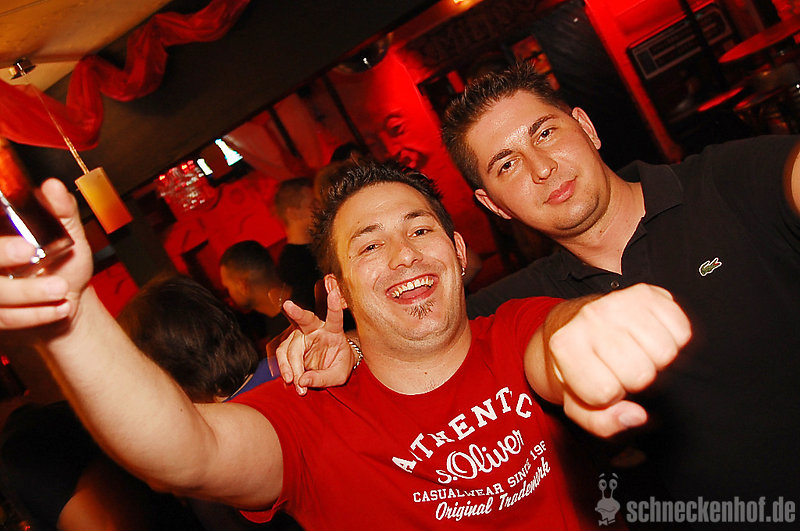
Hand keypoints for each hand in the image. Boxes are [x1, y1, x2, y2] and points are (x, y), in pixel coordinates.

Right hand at [0, 179, 92, 329]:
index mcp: (0, 232)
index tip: (22, 241)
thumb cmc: (63, 264)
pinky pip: (3, 317)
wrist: (67, 301)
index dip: (1, 242)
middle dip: (0, 252)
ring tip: (60, 289)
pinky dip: (32, 315)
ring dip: (27, 293)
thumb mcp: (69, 233)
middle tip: (29, 251)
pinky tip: (60, 307)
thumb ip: (61, 210)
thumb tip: (53, 186)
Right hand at [275, 290, 355, 394]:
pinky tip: (286, 379)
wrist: (332, 367)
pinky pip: (280, 354)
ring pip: (289, 346)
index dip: (334, 305)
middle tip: (288, 305)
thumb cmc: (339, 366)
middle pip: (305, 319)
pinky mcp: (290, 345)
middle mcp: (316, 329)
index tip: (334, 292)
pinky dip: (282, 368)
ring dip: (289, 365)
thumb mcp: (338, 375)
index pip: (335, 318)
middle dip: (297, 312)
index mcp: (333, 331)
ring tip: (296, 383)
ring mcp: (301, 336)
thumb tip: (302, 381)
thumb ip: (322, 378)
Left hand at [548, 284, 690, 437]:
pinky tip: (650, 338)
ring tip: (637, 353)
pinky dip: (674, 341)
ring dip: (656, 361)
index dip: (607, 396)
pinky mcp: (647, 293)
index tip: (600, 381)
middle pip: (640, 374)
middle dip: (635, 381)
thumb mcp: (578, 403)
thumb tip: (638, 416)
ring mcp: (618, 301)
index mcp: (565, 344)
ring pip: (666, 353)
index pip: (605, 392)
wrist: (576, 325)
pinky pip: (682, 331)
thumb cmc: (581, 368)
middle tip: (622, 369)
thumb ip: (602, 423)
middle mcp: (590, 317)